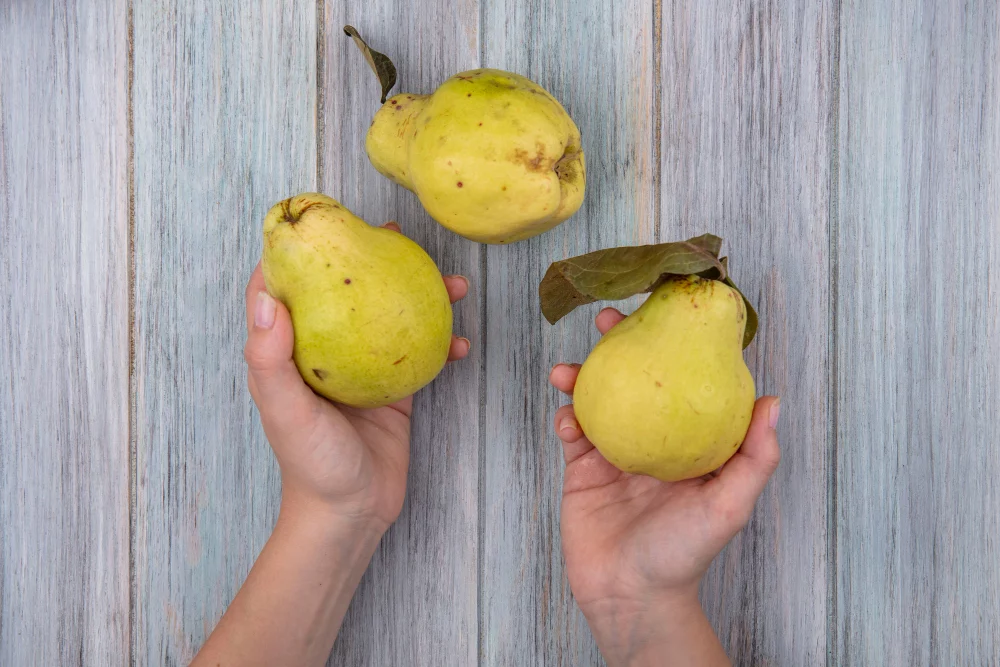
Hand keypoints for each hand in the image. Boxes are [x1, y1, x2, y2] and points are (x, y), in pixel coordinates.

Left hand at [243, 221, 469, 530]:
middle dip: (372, 260)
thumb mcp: (285, 411)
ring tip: (452, 282)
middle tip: (399, 234)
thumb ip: (270, 358)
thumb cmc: (310, 465)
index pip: (284, 288)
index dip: (298, 250)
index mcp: (290, 353)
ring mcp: (363, 369)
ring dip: (421, 295)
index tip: (322, 219)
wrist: (351, 513)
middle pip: (347, 292)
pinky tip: (463, 342)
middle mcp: (325, 353)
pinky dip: (443, 345)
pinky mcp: (394, 389)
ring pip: (392, 317)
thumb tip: (267, 296)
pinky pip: (422, 355)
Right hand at [550, 307, 780, 665]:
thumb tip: (773, 399)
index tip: (666, 315)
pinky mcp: (582, 470)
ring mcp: (615, 451)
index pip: (683, 383)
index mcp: (687, 442)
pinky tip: (566, 416)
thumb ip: (754, 457)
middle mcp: (652, 439)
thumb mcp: (729, 505)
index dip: (675, 346)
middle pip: (635, 379)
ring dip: (580, 377)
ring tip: (567, 369)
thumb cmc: (685, 553)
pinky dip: (566, 418)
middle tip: (610, 320)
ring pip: (596, 399)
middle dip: (621, 346)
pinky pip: (573, 432)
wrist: (631, 596)